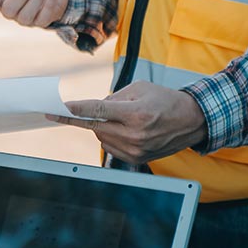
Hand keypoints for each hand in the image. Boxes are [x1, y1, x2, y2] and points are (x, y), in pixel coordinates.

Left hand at [47, 81, 208, 163]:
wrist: (191, 121)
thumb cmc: (165, 101)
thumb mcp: (139, 89)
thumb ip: (112, 98)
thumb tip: (91, 108)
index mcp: (136, 114)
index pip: (97, 111)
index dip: (75, 111)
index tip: (57, 110)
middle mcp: (135, 135)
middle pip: (95, 126)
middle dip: (89, 116)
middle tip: (96, 109)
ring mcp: (135, 150)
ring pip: (101, 137)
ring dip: (101, 126)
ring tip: (122, 119)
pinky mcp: (136, 159)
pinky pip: (110, 147)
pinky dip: (110, 137)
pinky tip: (124, 130)